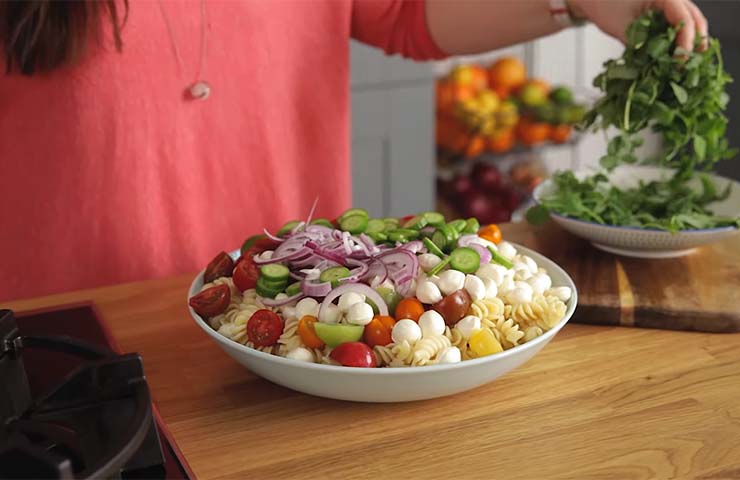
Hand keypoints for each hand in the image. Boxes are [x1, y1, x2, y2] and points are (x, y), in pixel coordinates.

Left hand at [568, 0, 707, 50]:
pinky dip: (678, 40)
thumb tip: (651, 66)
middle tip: (691, 63)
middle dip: (695, 41)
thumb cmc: (604, 5)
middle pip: (695, 18)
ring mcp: (669, 4)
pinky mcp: (663, 13)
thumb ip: (638, 44)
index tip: (681, 60)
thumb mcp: (621, 27)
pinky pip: (677, 25)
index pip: (684, 19)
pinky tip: (674, 56)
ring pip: (689, 22)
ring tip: (685, 62)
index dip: (686, 41)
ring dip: (689, 42)